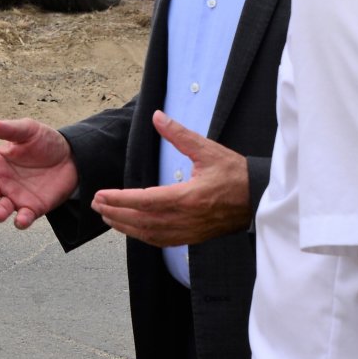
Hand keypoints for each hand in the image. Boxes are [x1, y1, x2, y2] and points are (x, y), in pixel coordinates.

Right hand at [0, 118, 78, 228]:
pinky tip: (22, 219)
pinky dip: (20, 221)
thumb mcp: (29, 130)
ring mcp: (15, 197)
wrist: (72, 157)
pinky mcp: (32, 208)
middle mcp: (1, 182)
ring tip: (0, 212)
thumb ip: (9, 130)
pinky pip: (22, 218)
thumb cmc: (46, 141)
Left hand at [89, 111, 248, 247]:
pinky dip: (143, 236)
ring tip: (107, 216)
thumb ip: (179, 134)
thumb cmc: (236, 174)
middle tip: (96, 204)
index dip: (119, 199)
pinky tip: (132, 230)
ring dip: (125, 227)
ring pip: (150, 234)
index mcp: (188, 197)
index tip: (101, 195)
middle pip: (142, 221)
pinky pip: (162, 241)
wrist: (260, 197)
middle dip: (116, 213)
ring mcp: (190, 231)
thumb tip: (157, 117)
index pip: (144, 200)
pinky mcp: (194, 237)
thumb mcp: (208, 149)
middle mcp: (186, 218)